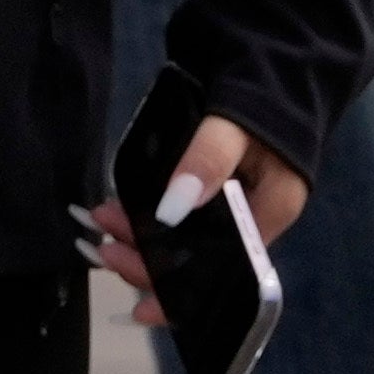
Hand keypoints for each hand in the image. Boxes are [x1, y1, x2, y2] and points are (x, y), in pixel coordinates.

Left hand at [83, 111, 308, 321]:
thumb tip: (171, 209)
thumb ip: (207, 161)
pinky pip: (178, 221)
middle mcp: (254, 222)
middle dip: (149, 262)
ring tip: (102, 221)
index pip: (226, 273)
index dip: (183, 296)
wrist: (271, 66)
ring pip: (183, 243)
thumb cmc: (259, 97)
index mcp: (271, 213)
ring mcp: (232, 210)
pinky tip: (118, 214)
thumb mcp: (234, 126)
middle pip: (198, 263)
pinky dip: (147, 221)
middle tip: (104, 248)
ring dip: (141, 240)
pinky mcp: (214, 194)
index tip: (139, 307)